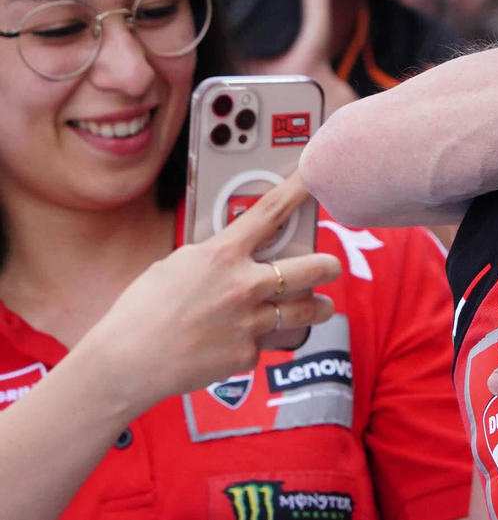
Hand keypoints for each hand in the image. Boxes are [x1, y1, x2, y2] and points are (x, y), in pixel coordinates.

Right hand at [78, 173, 341, 414]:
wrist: (124, 363)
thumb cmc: (141, 310)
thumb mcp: (176, 265)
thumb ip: (214, 257)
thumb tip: (237, 253)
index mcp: (221, 256)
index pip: (270, 212)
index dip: (298, 190)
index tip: (316, 177)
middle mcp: (244, 286)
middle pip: (312, 268)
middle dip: (328, 265)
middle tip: (331, 265)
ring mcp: (250, 322)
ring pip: (307, 310)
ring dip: (318, 307)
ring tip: (321, 306)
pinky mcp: (248, 354)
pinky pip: (265, 342)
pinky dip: (257, 340)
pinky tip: (235, 343)